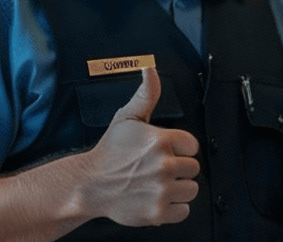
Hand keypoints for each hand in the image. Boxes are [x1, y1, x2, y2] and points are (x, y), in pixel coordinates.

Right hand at [82, 67, 199, 225]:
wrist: (88, 185)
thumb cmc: (109, 152)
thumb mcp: (127, 118)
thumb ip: (146, 94)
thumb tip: (150, 70)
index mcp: (160, 140)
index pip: (192, 145)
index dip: (181, 148)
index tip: (167, 151)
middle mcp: (163, 165)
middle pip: (193, 168)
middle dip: (179, 168)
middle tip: (160, 169)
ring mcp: (161, 190)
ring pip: (192, 190)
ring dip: (179, 188)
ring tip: (159, 184)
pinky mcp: (157, 212)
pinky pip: (184, 211)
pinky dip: (174, 209)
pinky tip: (159, 199)